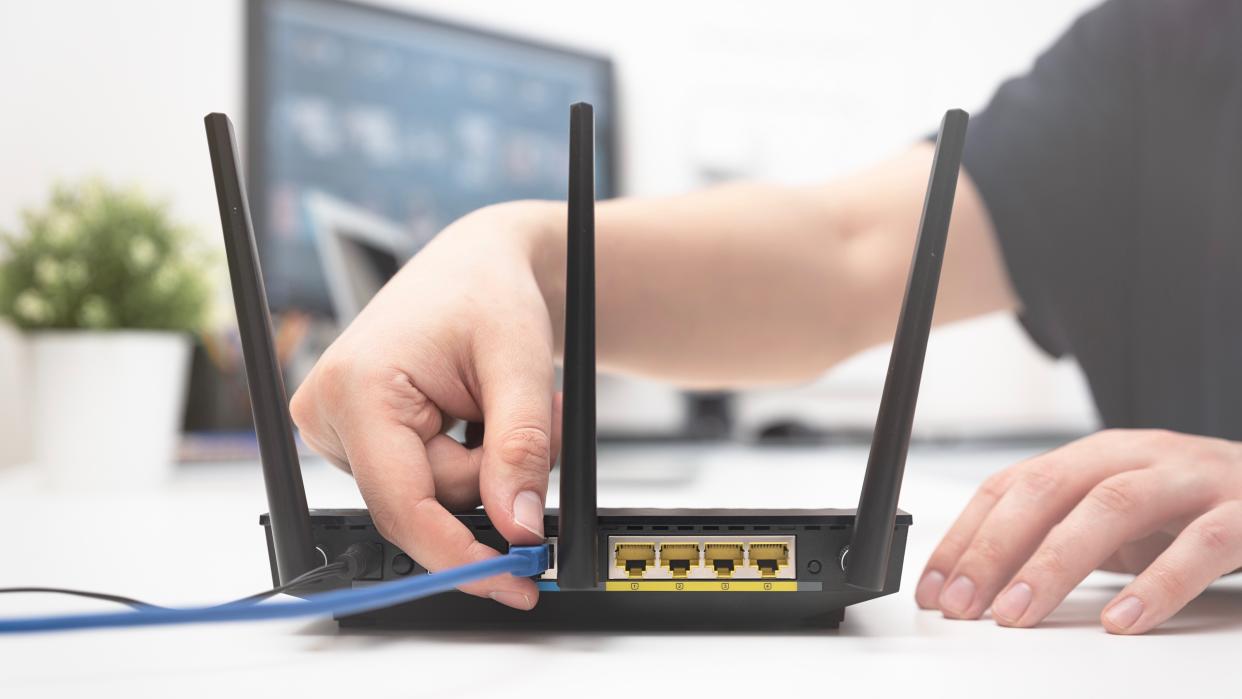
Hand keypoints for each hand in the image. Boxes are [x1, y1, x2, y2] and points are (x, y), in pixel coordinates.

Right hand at [291, 201, 561, 609]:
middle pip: (425, 502)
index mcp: (358, 388)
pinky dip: (468, 459)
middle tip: (537, 420)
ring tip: (503, 401)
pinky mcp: (356, 437)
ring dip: (486, 464)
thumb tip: (518, 526)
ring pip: (431, 495)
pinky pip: (425, 480)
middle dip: (492, 477)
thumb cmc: (488, 293)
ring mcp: (337, 428)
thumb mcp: (521, 367)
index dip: (460, 556)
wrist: (476, 267)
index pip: (402, 507)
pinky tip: (476, 412)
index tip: (512, 582)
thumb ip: (520, 451)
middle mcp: (330, 412)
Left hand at [915, 429, 1241, 633]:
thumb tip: (979, 582)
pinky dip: (1157, 585)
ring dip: (1054, 564)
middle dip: (993, 550)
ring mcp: (1189, 479)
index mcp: (1092, 456)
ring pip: (1110, 508)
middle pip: (1046, 491)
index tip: (934, 587)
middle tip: (964, 605)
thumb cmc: (1191, 507)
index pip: (1009, 486)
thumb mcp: (1114, 519)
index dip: (964, 536)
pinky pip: (1200, 545)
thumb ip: (1057, 538)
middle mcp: (1134, 455)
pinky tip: (1122, 622)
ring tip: (1018, 614)